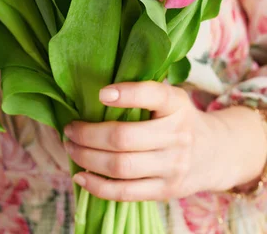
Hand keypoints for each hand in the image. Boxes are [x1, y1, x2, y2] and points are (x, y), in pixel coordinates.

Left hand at [64, 81, 266, 201]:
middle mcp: (177, 135)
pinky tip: (81, 177)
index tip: (101, 93)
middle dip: (88, 134)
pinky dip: (98, 186)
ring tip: (71, 149)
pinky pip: (125, 193)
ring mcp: (173, 166)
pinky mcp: (166, 191)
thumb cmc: (180, 119)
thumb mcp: (171, 99)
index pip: (153, 95)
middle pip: (124, 138)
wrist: (216, 153)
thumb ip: (143, 94)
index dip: (127, 94)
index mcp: (177, 104)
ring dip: (87, 158)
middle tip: (70, 129)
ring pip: (121, 167)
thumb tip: (92, 94)